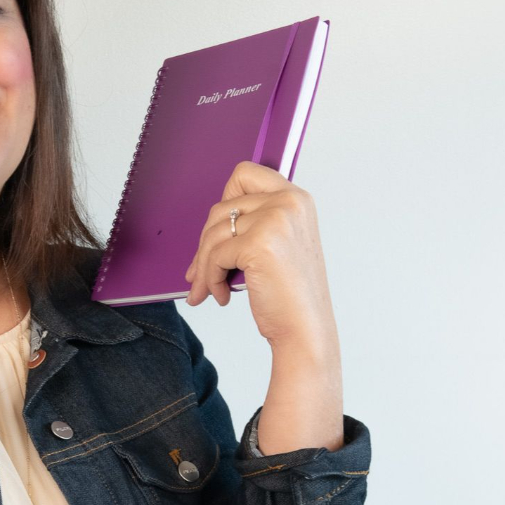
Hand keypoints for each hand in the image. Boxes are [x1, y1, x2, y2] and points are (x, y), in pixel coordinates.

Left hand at [183, 159, 335, 349]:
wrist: (305, 330)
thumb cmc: (291, 296)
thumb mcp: (279, 246)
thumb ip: (255, 224)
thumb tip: (208, 229)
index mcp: (296, 198)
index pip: (245, 174)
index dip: (225, 199)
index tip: (220, 230)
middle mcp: (289, 202)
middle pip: (222, 208)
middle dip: (205, 244)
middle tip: (199, 273)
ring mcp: (275, 219)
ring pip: (213, 234)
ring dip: (203, 266)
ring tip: (207, 290)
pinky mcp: (258, 243)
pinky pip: (214, 255)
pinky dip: (210, 278)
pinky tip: (220, 297)